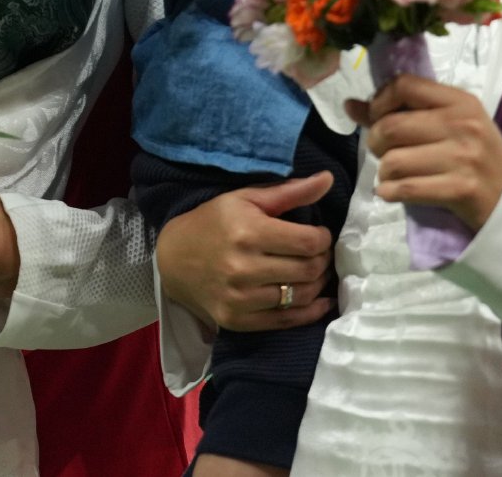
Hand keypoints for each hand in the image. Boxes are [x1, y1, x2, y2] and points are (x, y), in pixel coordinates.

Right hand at [155, 172, 334, 332]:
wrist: (173, 258)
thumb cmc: (213, 221)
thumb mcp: (246, 198)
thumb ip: (290, 191)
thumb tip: (328, 179)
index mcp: (248, 232)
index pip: (308, 242)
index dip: (323, 238)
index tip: (320, 234)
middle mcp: (244, 268)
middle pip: (308, 269)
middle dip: (323, 260)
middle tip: (320, 253)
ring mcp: (240, 299)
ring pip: (302, 296)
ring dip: (318, 283)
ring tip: (315, 271)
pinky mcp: (238, 321)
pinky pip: (288, 321)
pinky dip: (311, 312)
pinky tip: (320, 300)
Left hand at [345, 74, 501, 230]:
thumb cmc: (473, 156)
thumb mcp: (447, 125)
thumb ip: (400, 111)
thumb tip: (350, 105)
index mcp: (460, 101)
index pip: (404, 85)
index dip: (379, 101)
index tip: (378, 117)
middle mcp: (463, 125)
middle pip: (391, 126)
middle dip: (376, 142)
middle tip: (385, 153)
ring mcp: (464, 158)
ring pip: (393, 161)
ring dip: (384, 173)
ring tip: (395, 175)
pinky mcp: (461, 189)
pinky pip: (404, 189)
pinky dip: (389, 192)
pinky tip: (395, 192)